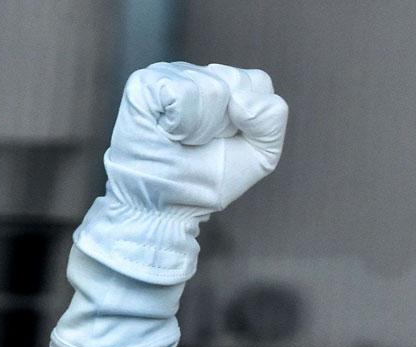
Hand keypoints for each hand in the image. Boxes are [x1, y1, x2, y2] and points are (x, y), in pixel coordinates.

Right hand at [74, 62, 287, 284]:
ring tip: (184, 139)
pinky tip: (167, 132)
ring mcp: (170, 74)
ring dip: (201, 128)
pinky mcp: (145, 83)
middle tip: (204, 141)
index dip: (251, 121)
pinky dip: (180, 123)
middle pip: (236, 83)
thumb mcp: (261, 155)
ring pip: (211, 88)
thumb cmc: (210, 178)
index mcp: (229, 85)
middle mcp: (199, 73)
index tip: (229, 139)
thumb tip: (240, 101)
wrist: (170, 204)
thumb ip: (271, 122)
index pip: (258, 82)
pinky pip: (181, 93)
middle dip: (226, 124)